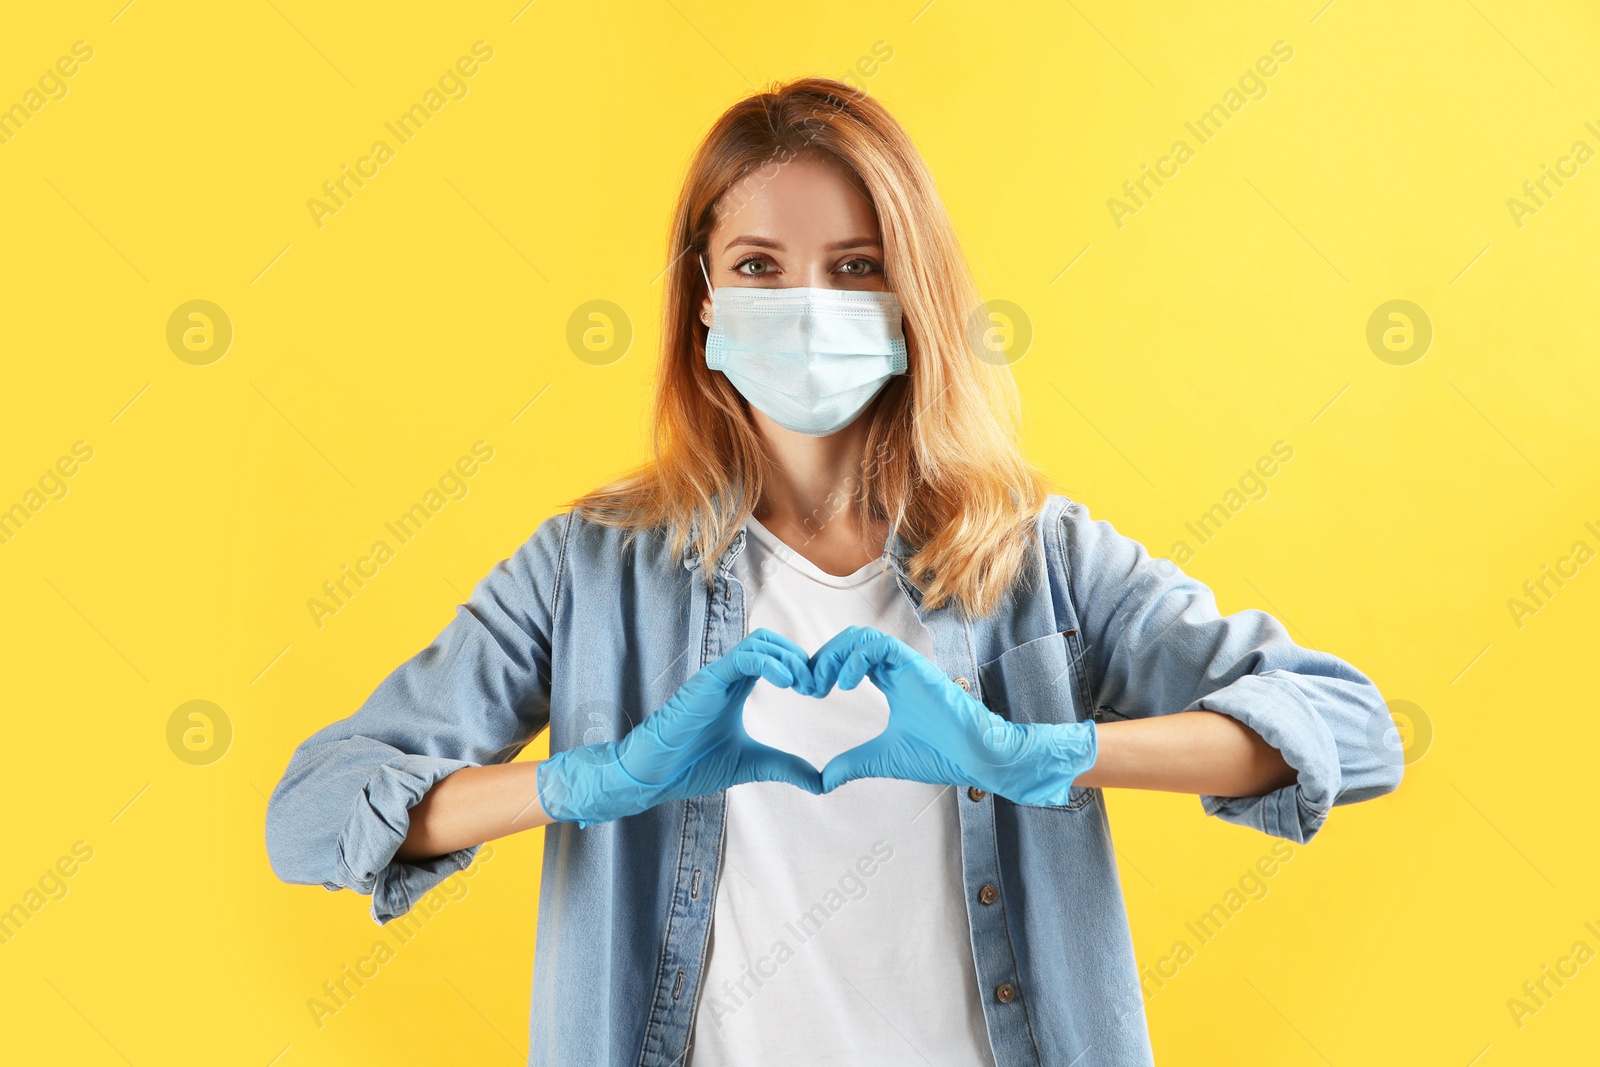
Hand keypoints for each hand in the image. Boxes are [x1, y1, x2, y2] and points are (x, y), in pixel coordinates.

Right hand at [536, 628, 823, 827]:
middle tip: (816, 687)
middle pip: (772, 642)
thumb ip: (785, 767)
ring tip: (803, 684)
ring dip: (789, 657)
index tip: (818, 691)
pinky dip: (770, 662)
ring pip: (760, 642)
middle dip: (800, 658)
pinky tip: (786, 682)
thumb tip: (822, 782)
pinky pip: (743, 657)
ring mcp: (717, 676)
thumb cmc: (692, 765)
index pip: (776, 658)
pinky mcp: (708, 682)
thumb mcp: (752, 765)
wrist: (652, 775)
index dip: (802, 667)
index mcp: (738, 688)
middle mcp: (728, 676)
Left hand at [808, 625, 1097, 804]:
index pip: (848, 658)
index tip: (808, 690)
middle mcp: (897, 668)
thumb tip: (822, 780)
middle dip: (823, 658)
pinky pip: (880, 646)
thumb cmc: (939, 754)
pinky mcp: (917, 666)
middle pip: (849, 641)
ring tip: (822, 684)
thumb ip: (852, 764)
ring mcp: (907, 665)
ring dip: (835, 655)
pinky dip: (856, 659)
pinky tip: (845, 684)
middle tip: (807, 685)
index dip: (824, 667)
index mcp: (890, 682)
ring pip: (861, 637)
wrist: (976, 757)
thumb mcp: (881, 759)